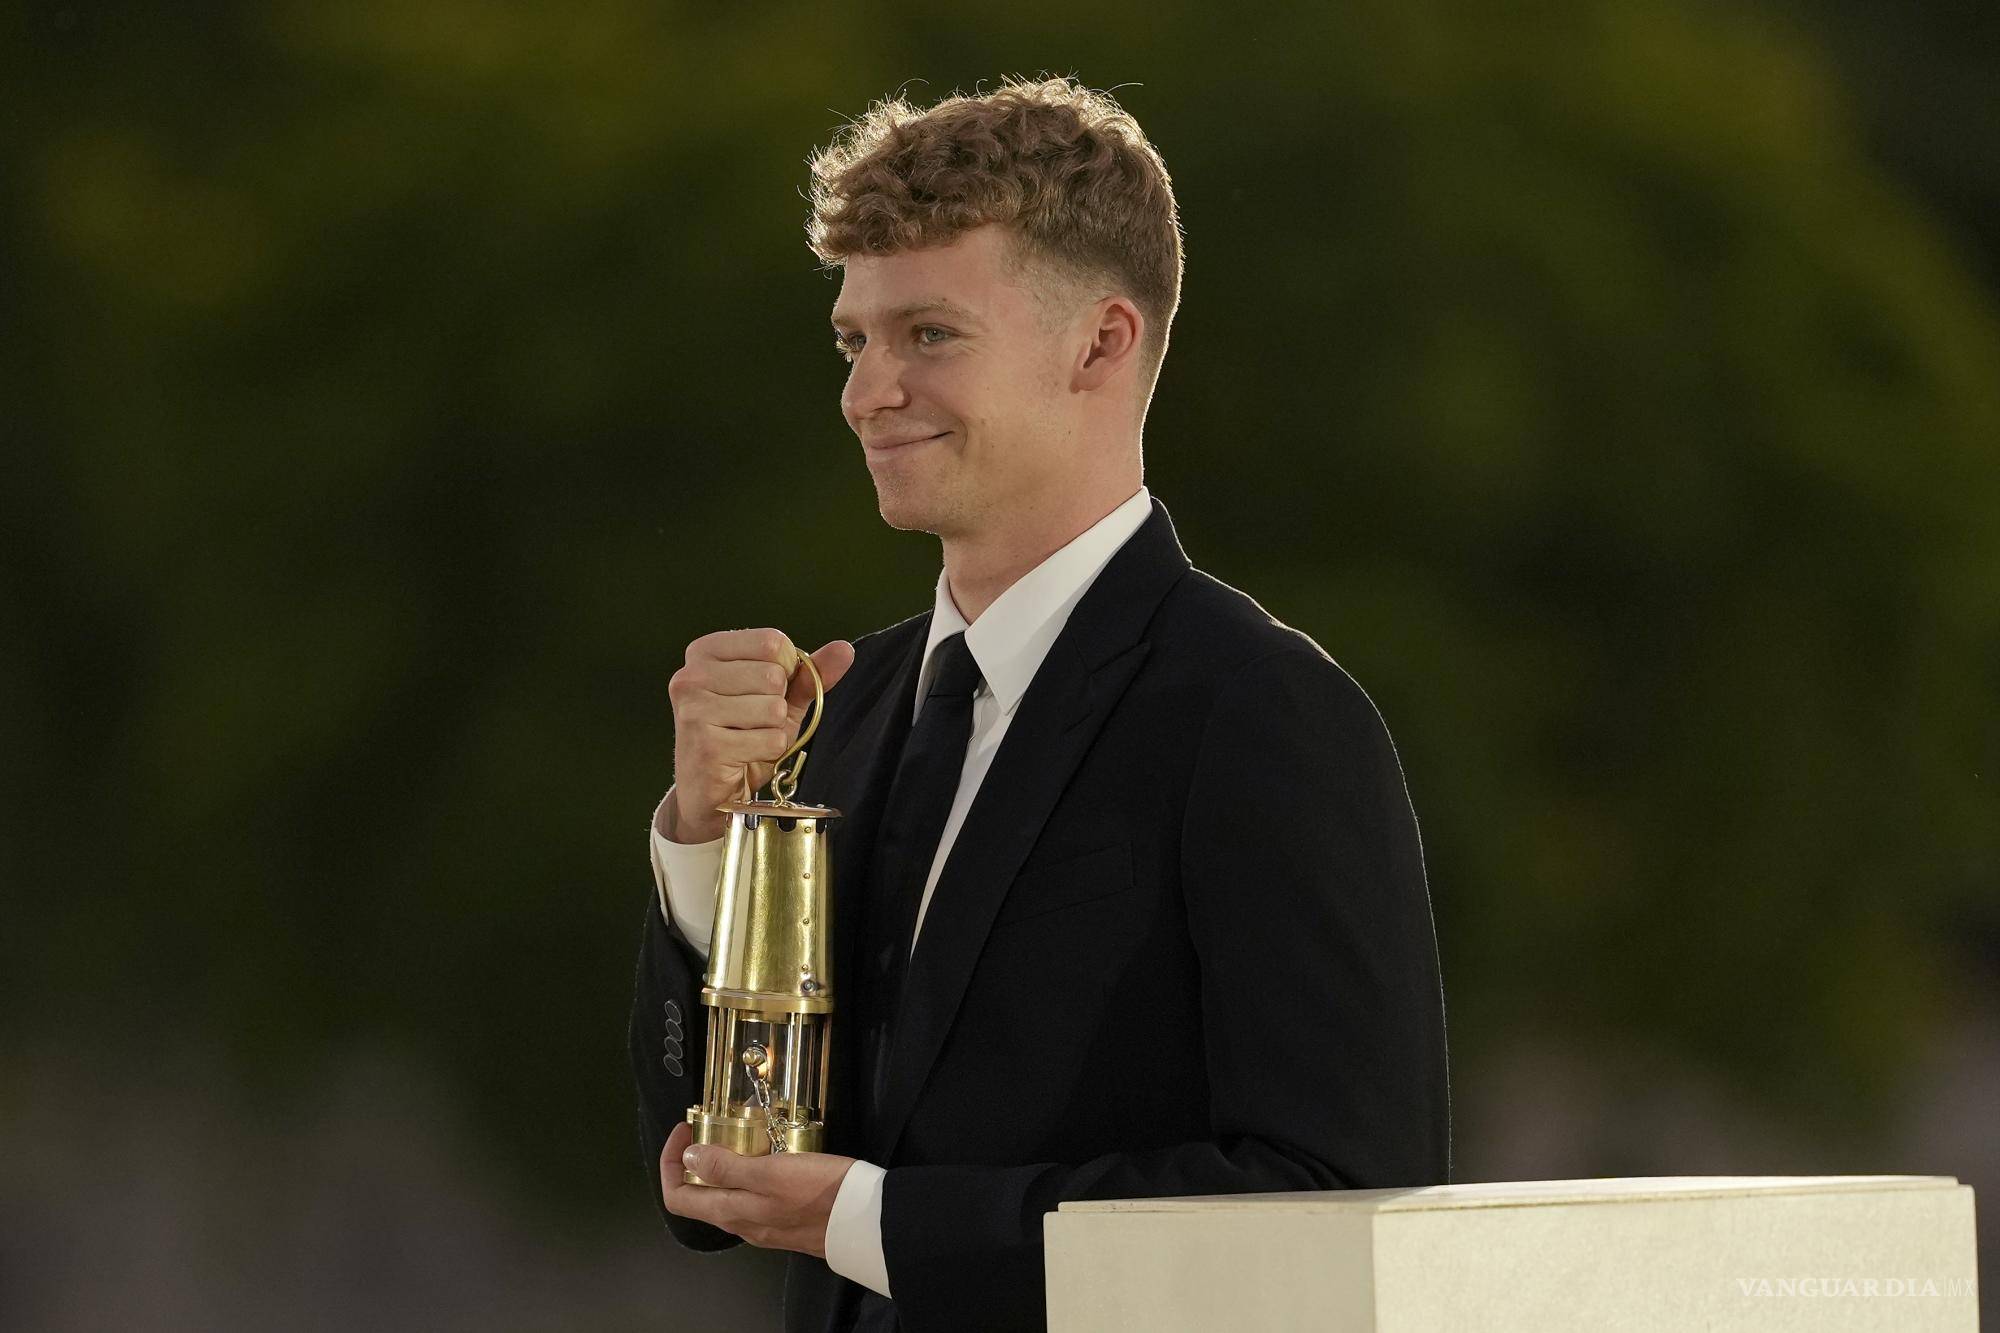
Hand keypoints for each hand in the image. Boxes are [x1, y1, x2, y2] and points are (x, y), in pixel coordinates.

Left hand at [660, 1119, 856, 1258]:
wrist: (867, 1220)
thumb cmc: (819, 1192)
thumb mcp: (770, 1172)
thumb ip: (726, 1168)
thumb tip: (688, 1159)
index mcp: (731, 1213)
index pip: (678, 1198)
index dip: (670, 1164)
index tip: (684, 1131)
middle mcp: (742, 1223)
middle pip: (701, 1196)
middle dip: (696, 1159)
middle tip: (710, 1125)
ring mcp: (765, 1223)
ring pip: (729, 1194)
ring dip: (724, 1163)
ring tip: (739, 1132)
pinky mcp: (786, 1217)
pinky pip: (754, 1194)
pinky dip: (749, 1170)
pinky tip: (769, 1150)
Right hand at [668, 629, 855, 842]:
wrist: (711, 791)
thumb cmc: (742, 736)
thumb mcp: (780, 698)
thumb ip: (810, 673)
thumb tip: (844, 650)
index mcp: (705, 651)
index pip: (773, 642)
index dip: (786, 670)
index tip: (763, 690)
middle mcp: (691, 675)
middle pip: (774, 675)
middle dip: (777, 704)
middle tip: (751, 722)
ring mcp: (694, 710)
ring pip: (773, 709)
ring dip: (773, 730)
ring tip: (747, 739)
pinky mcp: (706, 744)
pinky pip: (770, 740)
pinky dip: (767, 752)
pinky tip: (743, 756)